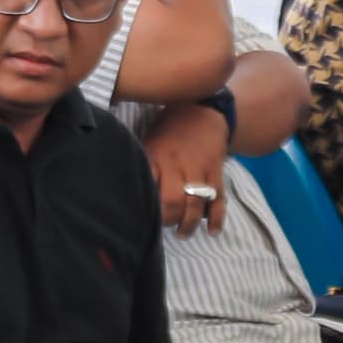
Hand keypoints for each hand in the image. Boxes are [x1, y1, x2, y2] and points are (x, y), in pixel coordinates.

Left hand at [140, 100, 232, 233]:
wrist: (203, 109)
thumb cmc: (168, 129)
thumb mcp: (148, 140)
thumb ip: (142, 164)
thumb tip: (123, 192)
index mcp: (154, 155)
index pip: (146, 186)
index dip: (143, 206)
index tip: (138, 219)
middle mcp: (176, 163)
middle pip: (172, 200)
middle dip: (167, 220)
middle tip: (164, 226)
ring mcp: (198, 167)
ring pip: (195, 203)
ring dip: (189, 224)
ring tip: (182, 234)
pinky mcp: (216, 170)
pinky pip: (219, 198)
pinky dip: (216, 218)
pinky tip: (212, 231)